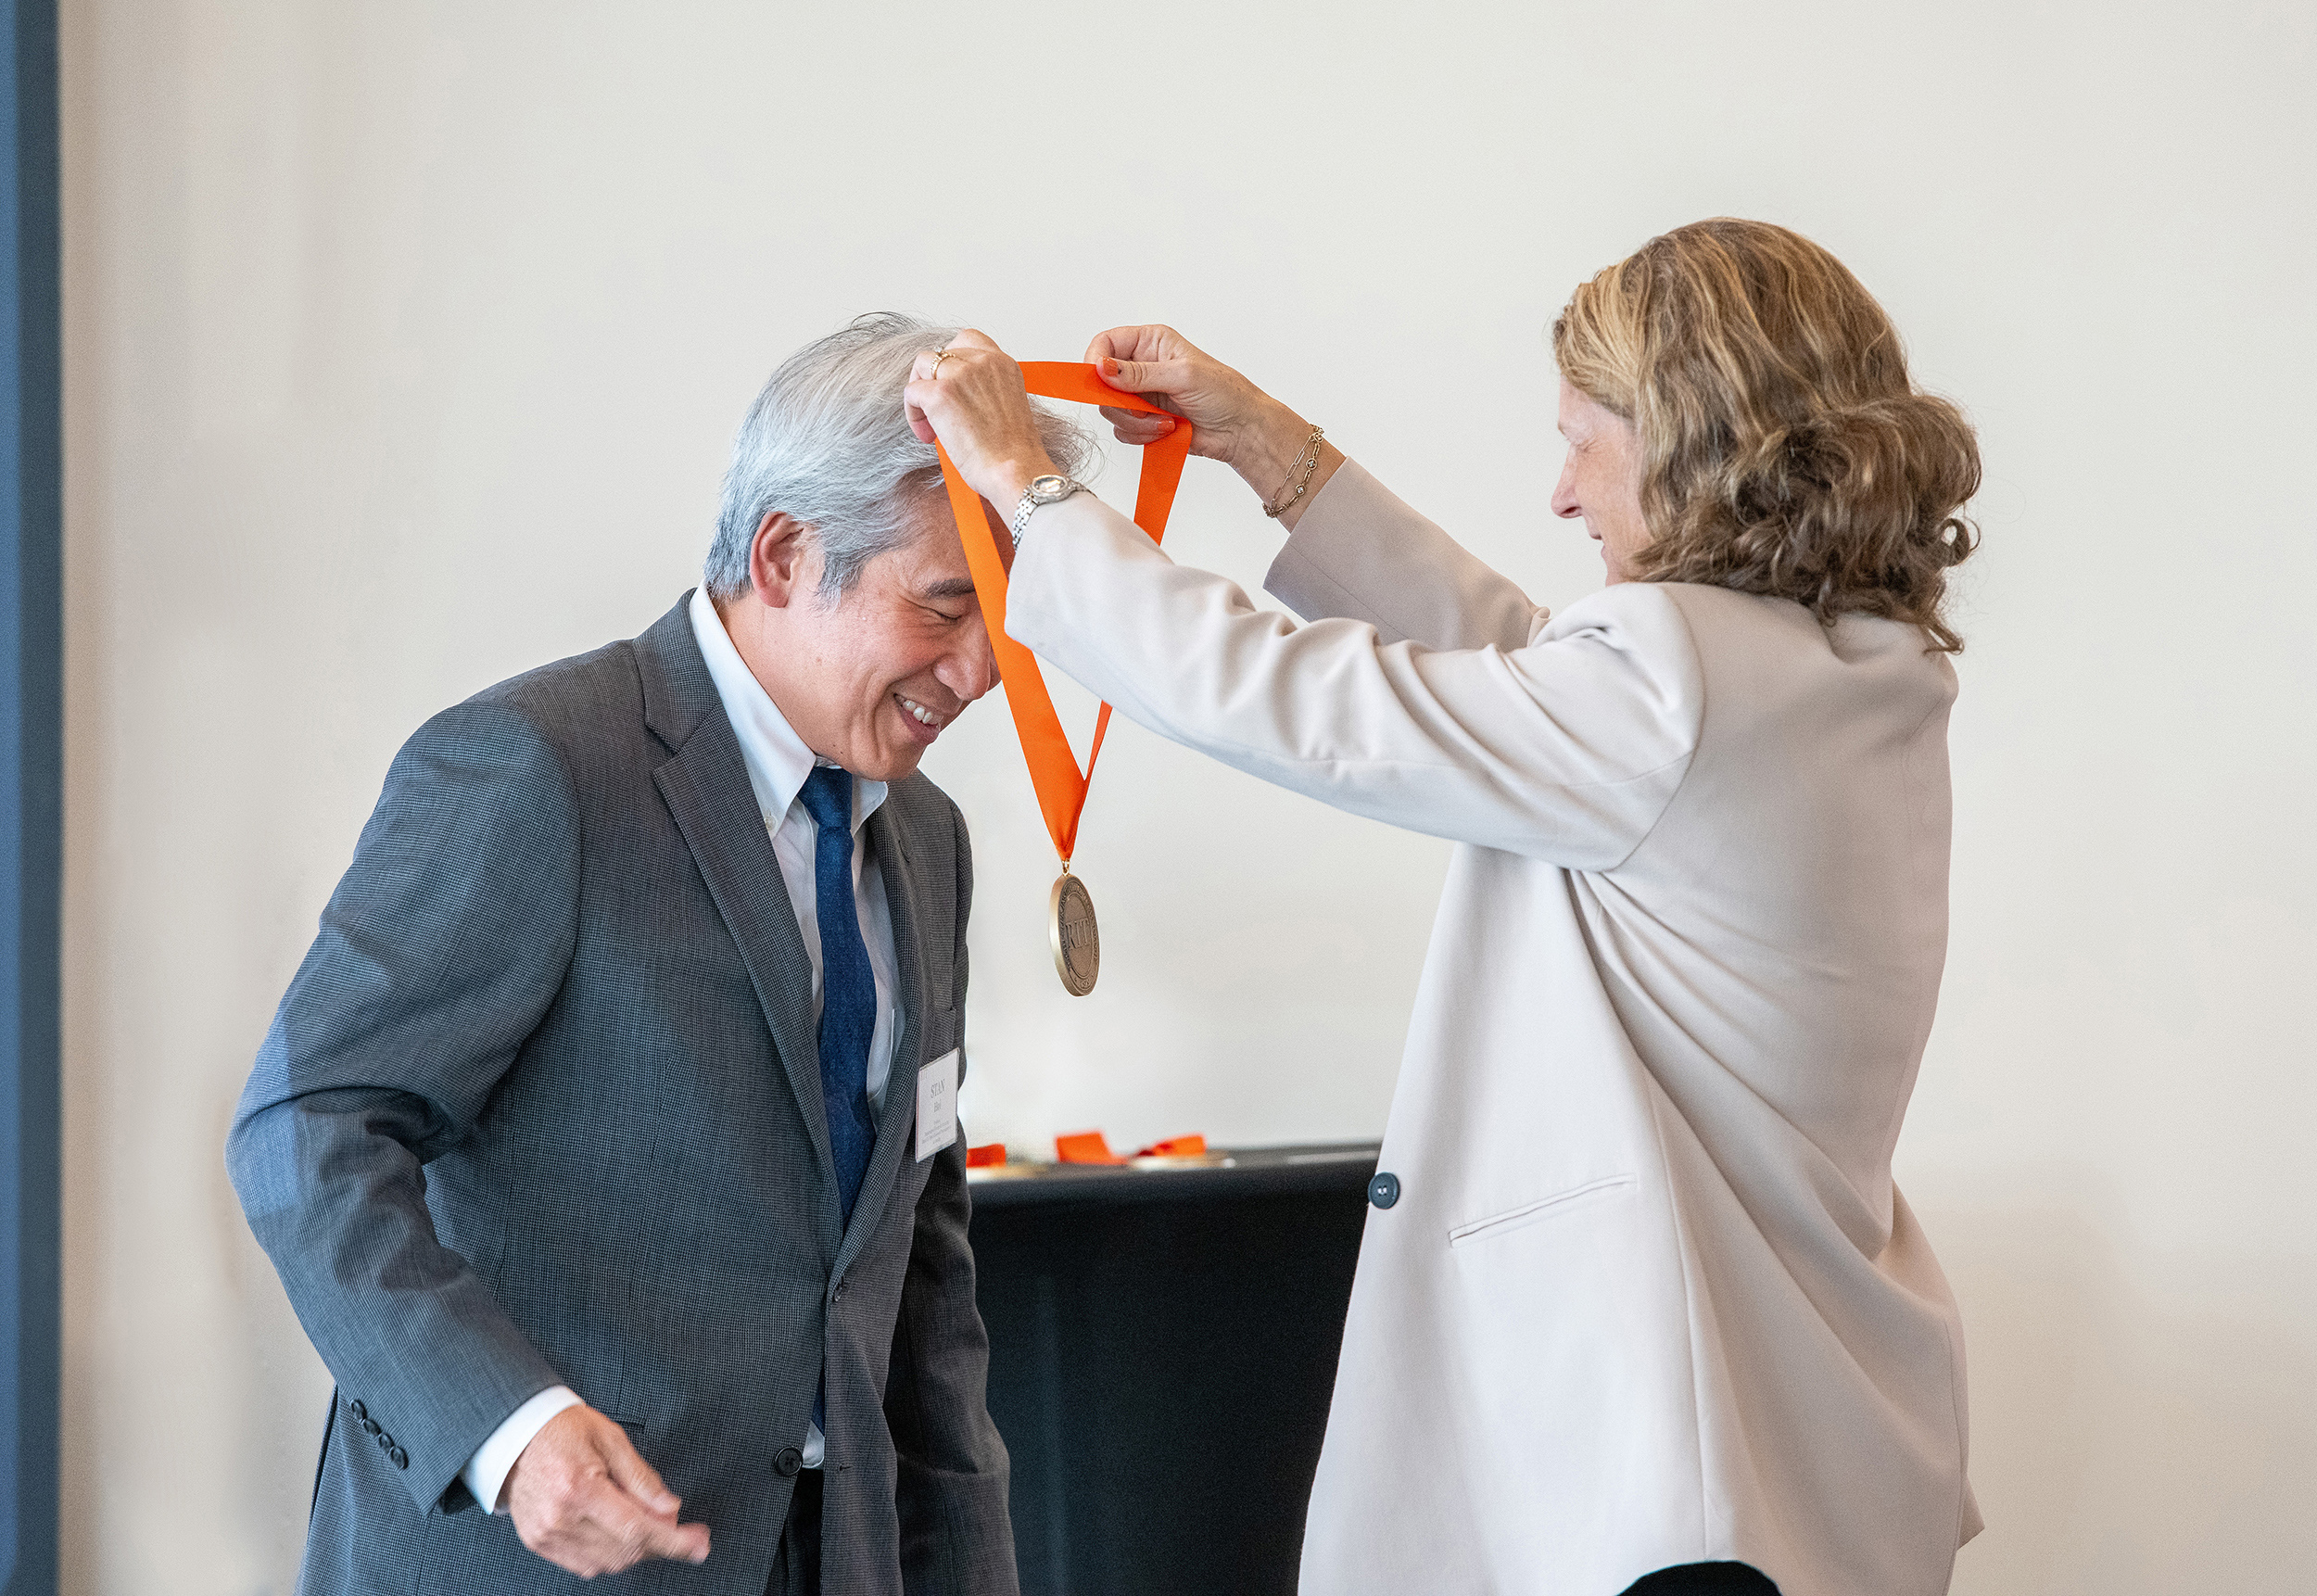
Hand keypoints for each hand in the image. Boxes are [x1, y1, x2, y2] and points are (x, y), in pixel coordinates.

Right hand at [502, 1404, 709, 1577]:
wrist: (515, 1435)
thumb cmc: (563, 1429)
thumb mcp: (611, 1439)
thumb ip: (643, 1479)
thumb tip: (672, 1510)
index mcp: (579, 1488)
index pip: (637, 1530)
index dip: (674, 1543)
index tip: (700, 1545)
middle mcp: (560, 1518)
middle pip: (625, 1552)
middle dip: (663, 1544)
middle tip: (684, 1530)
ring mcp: (546, 1535)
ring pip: (608, 1564)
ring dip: (639, 1551)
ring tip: (652, 1525)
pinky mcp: (539, 1543)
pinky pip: (586, 1565)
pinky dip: (612, 1555)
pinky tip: (622, 1533)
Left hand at [903, 328, 1056, 509]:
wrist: (1015, 470)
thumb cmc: (1014, 452)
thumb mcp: (1006, 406)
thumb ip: (986, 390)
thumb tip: (960, 396)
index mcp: (1003, 364)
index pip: (968, 341)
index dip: (954, 361)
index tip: (954, 386)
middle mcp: (982, 362)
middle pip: (942, 351)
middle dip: (935, 377)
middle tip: (937, 406)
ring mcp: (959, 374)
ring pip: (922, 364)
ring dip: (921, 391)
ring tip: (930, 421)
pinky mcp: (939, 394)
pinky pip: (911, 392)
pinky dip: (913, 414)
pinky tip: (928, 435)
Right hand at [1086, 325, 1344, 527]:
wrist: (1240, 430)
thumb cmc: (1224, 394)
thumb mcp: (1182, 375)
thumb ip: (1139, 374)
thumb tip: (1102, 368)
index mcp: (1151, 342)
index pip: (1105, 343)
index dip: (1096, 361)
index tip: (1100, 380)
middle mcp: (1142, 366)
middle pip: (1102, 382)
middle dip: (1122, 402)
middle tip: (1144, 410)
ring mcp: (1142, 395)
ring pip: (1111, 410)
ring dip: (1137, 422)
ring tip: (1166, 423)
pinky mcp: (1144, 421)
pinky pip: (1124, 431)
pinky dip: (1142, 435)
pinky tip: (1167, 431)